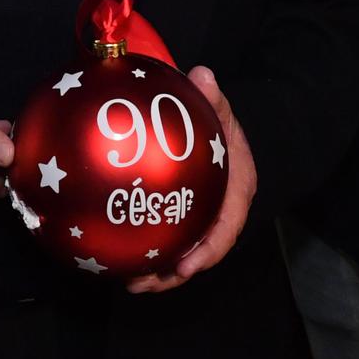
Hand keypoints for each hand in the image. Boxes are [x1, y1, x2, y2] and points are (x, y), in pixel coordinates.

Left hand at [128, 66, 256, 293]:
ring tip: (129, 283)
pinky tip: (122, 259)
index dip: (206, 253)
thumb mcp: (221, 110)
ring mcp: (200, 221)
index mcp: (236, 194)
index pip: (226, 230)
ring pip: (181, 255)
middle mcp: (219, 215)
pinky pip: (167, 242)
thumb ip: (212, 97)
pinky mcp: (181, 221)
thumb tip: (203, 74)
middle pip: (200, 255)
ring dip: (157, 273)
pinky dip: (148, 254)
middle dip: (173, 275)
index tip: (184, 268)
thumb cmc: (222, 126)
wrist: (221, 134)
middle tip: (143, 283)